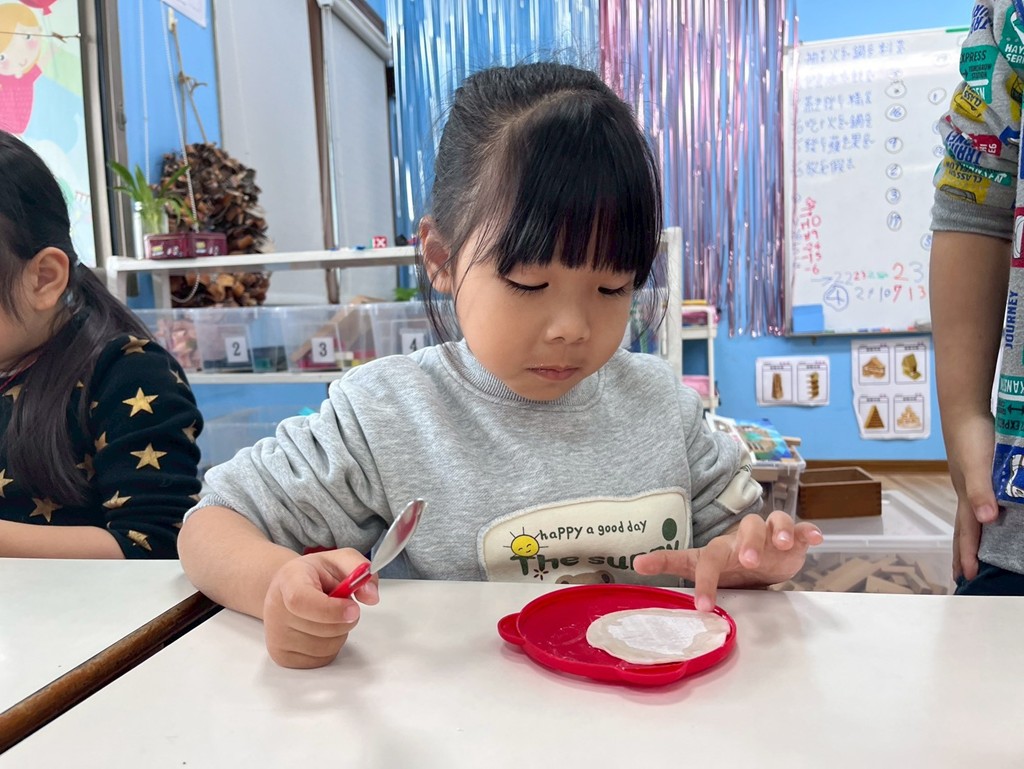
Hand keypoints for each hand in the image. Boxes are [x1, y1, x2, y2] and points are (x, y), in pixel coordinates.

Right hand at [262, 549, 379, 668]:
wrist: (285, 590)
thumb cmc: (314, 575)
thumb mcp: (338, 560)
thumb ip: (359, 569)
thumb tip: (371, 597)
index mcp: (288, 580)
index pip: (301, 601)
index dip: (332, 610)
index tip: (354, 609)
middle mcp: (275, 610)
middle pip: (323, 628)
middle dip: (344, 618)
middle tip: (340, 603)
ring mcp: (276, 636)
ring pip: (326, 647)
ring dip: (339, 632)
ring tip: (327, 615)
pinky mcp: (282, 657)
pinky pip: (321, 659)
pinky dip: (330, 646)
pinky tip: (321, 629)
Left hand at [633, 511, 821, 610]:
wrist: (760, 558)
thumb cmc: (726, 563)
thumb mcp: (698, 564)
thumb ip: (670, 563)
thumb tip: (634, 564)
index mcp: (721, 548)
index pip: (708, 559)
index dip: (704, 581)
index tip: (702, 606)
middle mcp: (745, 537)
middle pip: (747, 529)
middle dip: (748, 542)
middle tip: (747, 561)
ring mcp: (770, 536)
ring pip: (775, 523)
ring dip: (779, 532)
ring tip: (782, 545)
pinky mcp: (793, 539)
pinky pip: (801, 529)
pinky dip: (806, 531)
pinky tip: (813, 538)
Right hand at [945, 415, 999, 580]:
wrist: (964, 410)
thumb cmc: (971, 438)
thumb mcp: (978, 466)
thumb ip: (982, 492)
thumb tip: (987, 521)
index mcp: (966, 497)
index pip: (966, 533)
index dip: (968, 555)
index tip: (969, 577)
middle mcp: (967, 494)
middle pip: (963, 529)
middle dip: (961, 552)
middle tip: (961, 574)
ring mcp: (971, 484)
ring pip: (971, 517)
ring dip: (970, 537)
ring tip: (972, 550)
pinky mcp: (978, 473)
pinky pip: (980, 503)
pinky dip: (981, 517)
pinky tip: (988, 514)